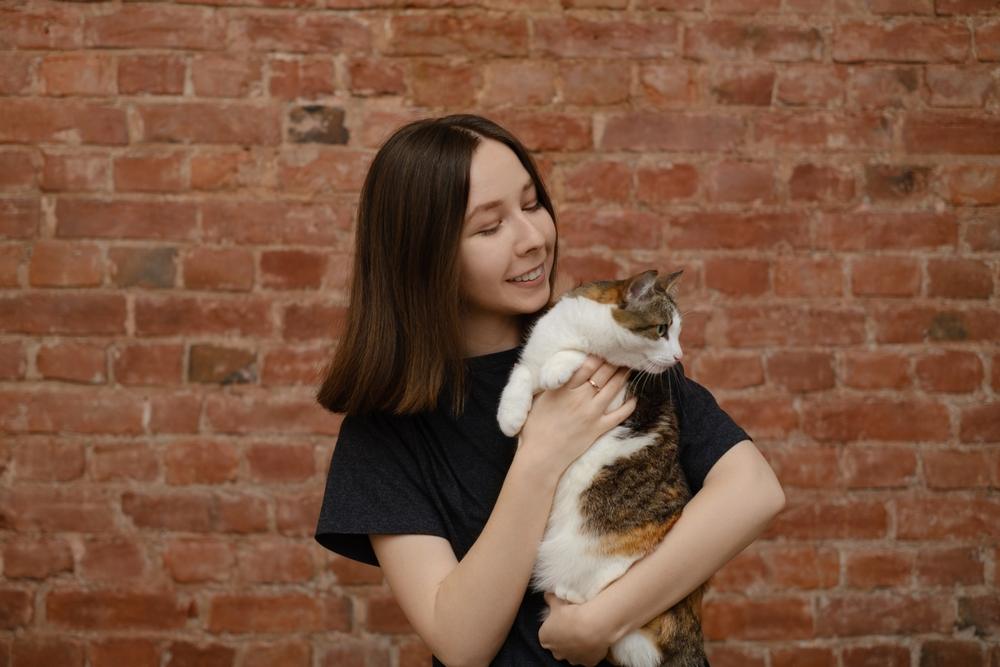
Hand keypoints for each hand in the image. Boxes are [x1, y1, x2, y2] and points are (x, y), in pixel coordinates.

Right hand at [518, 355, 636, 475]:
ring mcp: (591, 414)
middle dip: (614, 361)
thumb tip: (537, 367)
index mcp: (564, 389)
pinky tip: (634, 398)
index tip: (604, 348)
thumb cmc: (534, 428)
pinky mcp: (598, 429)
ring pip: (613, 389)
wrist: (541, 457)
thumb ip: (547, 383)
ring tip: (629, 368)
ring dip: (623, 376)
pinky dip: (629, 406)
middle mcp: (580, 398)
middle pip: (603, 374)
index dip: (598, 355)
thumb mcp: (537, 400)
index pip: (587, 365)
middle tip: (622, 353)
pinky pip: (619, 415)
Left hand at [539, 591, 612, 665]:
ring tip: (585, 631)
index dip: (555, 627)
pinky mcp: (587, 662)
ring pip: (573, 653)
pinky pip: (587, 657)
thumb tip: (547, 595)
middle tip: (574, 626)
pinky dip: (590, 650)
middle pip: (558, 647)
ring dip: (577, 646)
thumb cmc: (571, 614)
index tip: (562, 620)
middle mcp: (556, 653)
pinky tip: (594, 639)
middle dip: (564, 639)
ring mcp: (572, 659)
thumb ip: (550, 600)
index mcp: (545, 639)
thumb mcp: (557, 603)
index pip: (547, 635)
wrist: (591, 626)